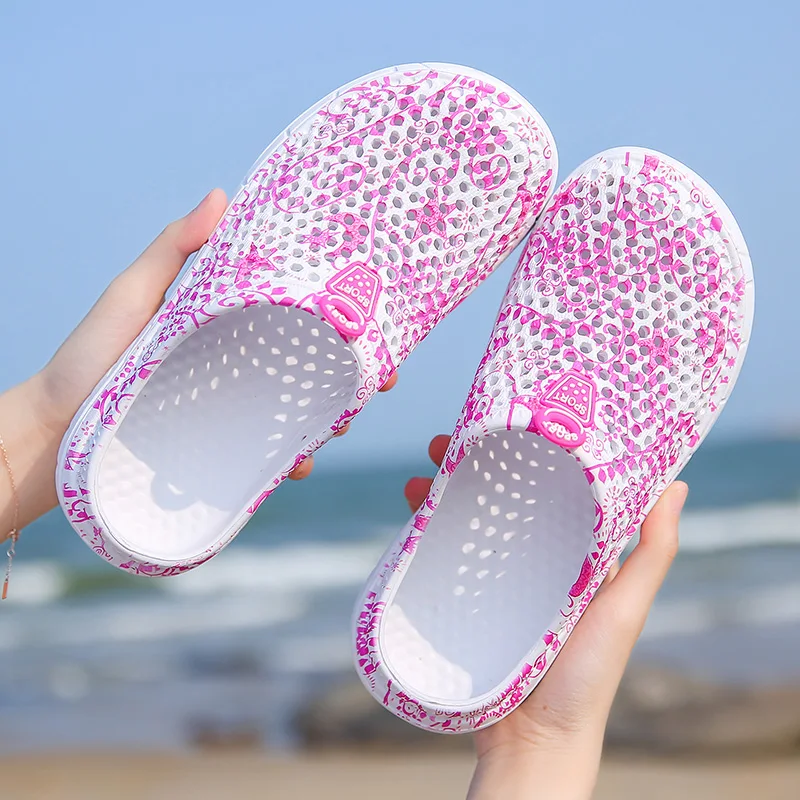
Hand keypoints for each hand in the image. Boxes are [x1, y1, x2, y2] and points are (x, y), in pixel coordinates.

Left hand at [2, 190, 394, 531]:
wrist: (57, 426)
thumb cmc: (91, 353)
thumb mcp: (134, 294)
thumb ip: (175, 249)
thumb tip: (222, 194)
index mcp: (231, 331)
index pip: (297, 324)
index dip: (341, 324)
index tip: (374, 323)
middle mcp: (239, 372)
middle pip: (311, 372)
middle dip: (351, 378)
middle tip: (374, 381)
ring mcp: (233, 415)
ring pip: (300, 416)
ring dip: (330, 420)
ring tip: (338, 423)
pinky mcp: (222, 453)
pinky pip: (268, 458)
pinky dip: (291, 461)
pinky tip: (296, 463)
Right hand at [405, 434, 686, 799]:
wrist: (533, 742)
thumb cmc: (588, 677)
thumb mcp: (625, 609)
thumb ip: (651, 552)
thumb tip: (676, 481)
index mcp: (574, 555)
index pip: (551, 490)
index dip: (531, 454)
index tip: (509, 423)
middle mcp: (535, 561)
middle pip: (501, 498)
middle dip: (473, 466)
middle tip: (447, 442)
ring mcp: (498, 581)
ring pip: (467, 521)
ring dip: (441, 493)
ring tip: (420, 476)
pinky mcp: (468, 601)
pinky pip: (445, 557)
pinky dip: (426, 530)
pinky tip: (411, 513)